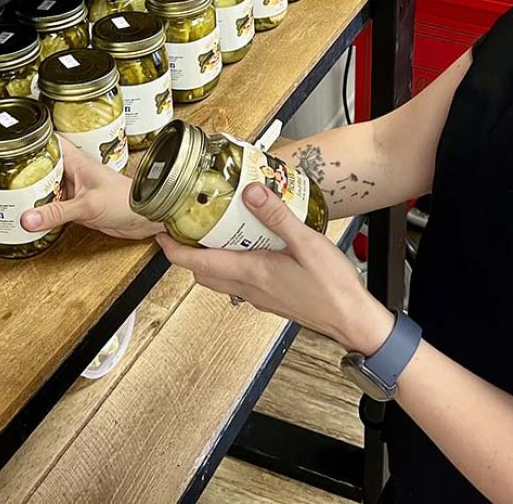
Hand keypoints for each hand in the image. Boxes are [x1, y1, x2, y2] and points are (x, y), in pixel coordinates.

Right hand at [21, 137, 163, 240]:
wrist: (148, 217)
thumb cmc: (129, 200)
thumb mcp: (88, 205)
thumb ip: (57, 213)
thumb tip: (28, 218)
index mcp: (77, 162)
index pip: (50, 142)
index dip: (32, 138)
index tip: (10, 141)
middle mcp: (75, 173)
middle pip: (44, 166)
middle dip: (25, 170)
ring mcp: (76, 190)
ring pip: (48, 187)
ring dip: (33, 193)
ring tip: (7, 196)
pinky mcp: (79, 207)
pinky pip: (55, 206)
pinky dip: (43, 211)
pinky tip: (30, 215)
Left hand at [155, 183, 394, 354]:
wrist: (352, 320)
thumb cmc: (332, 288)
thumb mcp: (306, 243)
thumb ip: (276, 216)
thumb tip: (250, 192)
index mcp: (251, 273)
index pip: (195, 264)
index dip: (172, 248)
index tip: (160, 229)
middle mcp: (249, 288)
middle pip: (202, 273)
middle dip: (187, 251)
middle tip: (185, 226)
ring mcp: (259, 296)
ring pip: (220, 278)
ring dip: (210, 259)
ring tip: (216, 231)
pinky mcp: (271, 298)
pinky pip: (240, 281)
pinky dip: (233, 264)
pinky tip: (251, 246)